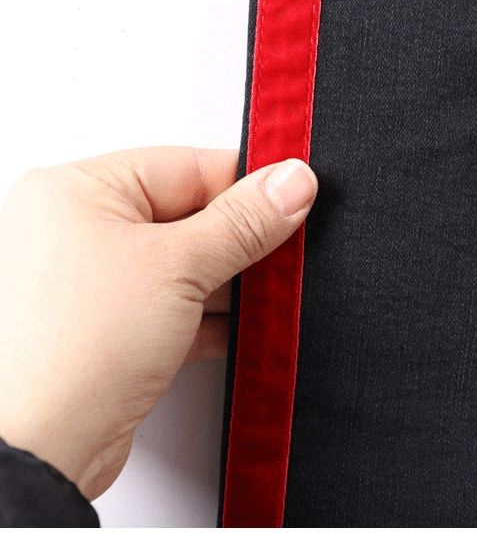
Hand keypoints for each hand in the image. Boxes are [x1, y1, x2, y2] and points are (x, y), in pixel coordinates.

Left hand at [0, 147, 316, 499]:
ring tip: (263, 299)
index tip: (295, 198)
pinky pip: (174, 309)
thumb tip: (292, 183)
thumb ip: (245, 221)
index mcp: (77, 191)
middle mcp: (77, 232)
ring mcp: (91, 285)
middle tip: (283, 254)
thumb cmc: (73, 350)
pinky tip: (240, 329)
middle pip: (188, 217)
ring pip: (185, 267)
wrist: (42, 448)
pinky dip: (210, 319)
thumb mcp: (180, 266)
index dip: (246, 185)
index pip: (186, 166)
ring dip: (229, 286)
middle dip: (240, 242)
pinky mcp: (108, 332)